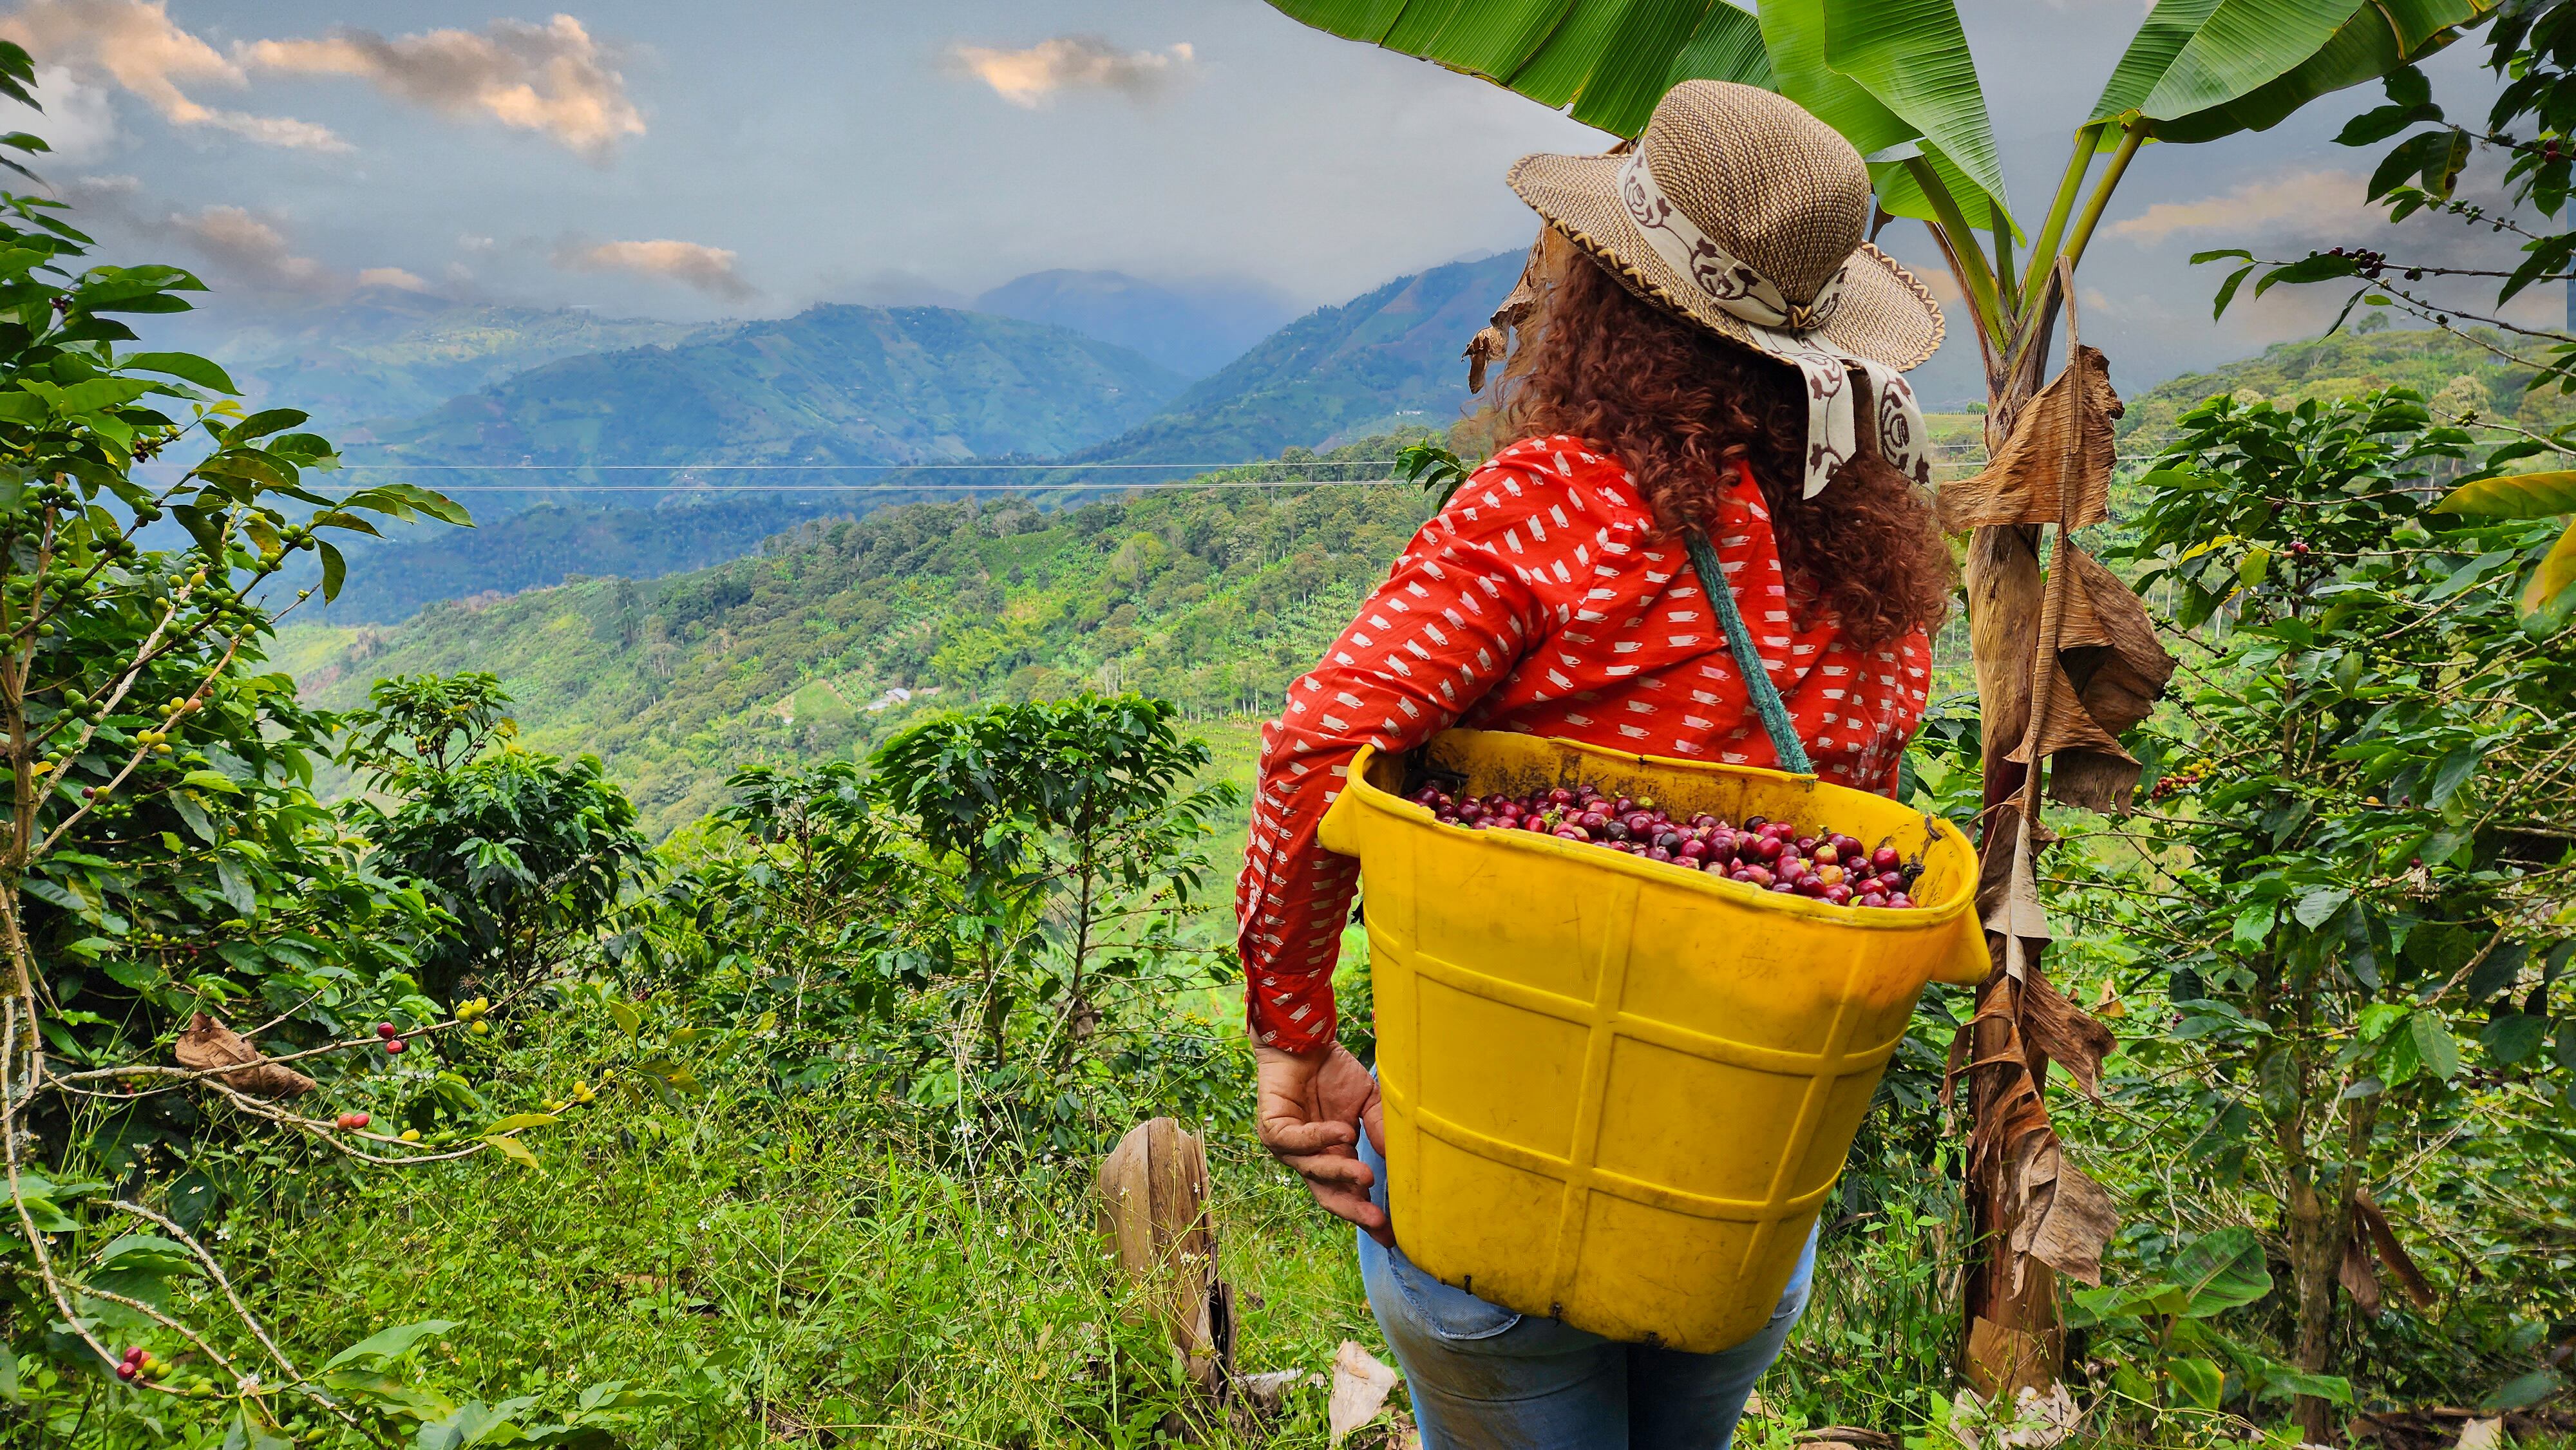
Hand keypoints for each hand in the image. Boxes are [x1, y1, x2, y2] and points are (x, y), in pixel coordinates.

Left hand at [1255, 1042, 1391, 1245]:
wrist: (1304, 1039)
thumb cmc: (1331, 1070)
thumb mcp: (1366, 1101)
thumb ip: (1379, 1126)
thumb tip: (1397, 1158)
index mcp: (1332, 1155)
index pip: (1348, 1193)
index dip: (1366, 1214)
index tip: (1392, 1234)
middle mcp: (1309, 1156)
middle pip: (1327, 1194)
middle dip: (1353, 1209)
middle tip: (1378, 1221)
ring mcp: (1288, 1145)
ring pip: (1312, 1171)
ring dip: (1340, 1174)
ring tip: (1366, 1176)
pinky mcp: (1272, 1127)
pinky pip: (1294, 1141)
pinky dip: (1318, 1139)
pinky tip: (1342, 1132)